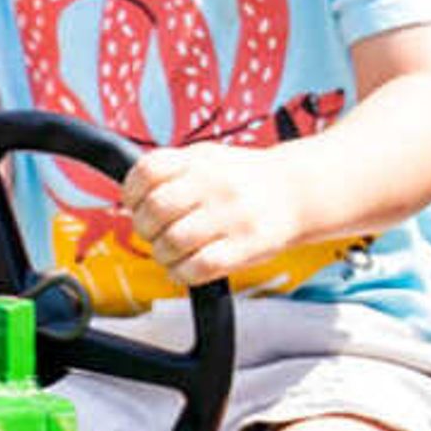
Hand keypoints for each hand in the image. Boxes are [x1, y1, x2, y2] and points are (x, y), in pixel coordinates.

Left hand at [121, 143, 304, 287]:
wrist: (298, 193)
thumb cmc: (246, 180)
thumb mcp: (209, 158)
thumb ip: (172, 171)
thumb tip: (132, 195)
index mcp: (202, 160)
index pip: (148, 171)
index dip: (132, 192)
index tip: (136, 204)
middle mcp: (217, 185)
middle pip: (155, 210)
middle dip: (144, 228)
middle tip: (154, 232)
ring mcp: (232, 216)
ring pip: (172, 243)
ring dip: (162, 254)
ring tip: (172, 252)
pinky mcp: (245, 247)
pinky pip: (197, 268)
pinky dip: (182, 273)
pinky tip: (187, 267)